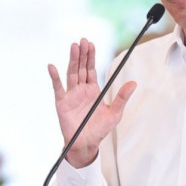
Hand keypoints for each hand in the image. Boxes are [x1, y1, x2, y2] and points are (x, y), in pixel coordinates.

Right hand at [48, 38, 135, 167]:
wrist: (86, 144)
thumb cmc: (99, 130)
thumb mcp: (115, 114)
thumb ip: (122, 98)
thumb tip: (134, 83)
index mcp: (93, 90)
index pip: (91, 69)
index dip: (90, 56)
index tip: (90, 44)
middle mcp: (81, 90)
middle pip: (80, 68)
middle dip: (82, 54)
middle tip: (82, 40)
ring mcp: (71, 95)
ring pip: (71, 74)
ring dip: (72, 60)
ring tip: (74, 47)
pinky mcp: (62, 103)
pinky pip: (57, 88)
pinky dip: (54, 77)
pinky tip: (52, 67)